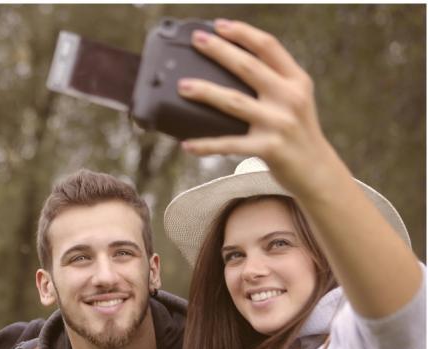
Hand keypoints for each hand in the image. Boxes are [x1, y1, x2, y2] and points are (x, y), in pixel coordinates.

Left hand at [177, 19, 338, 196]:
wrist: (317, 171)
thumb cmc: (297, 132)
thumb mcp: (294, 100)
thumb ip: (272, 82)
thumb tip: (230, 67)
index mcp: (296, 80)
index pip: (268, 47)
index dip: (243, 33)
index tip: (219, 24)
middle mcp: (289, 97)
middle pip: (248, 67)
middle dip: (219, 51)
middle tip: (197, 40)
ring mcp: (279, 122)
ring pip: (234, 102)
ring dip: (206, 92)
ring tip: (183, 86)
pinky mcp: (269, 148)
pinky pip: (229, 144)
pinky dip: (206, 145)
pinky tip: (187, 144)